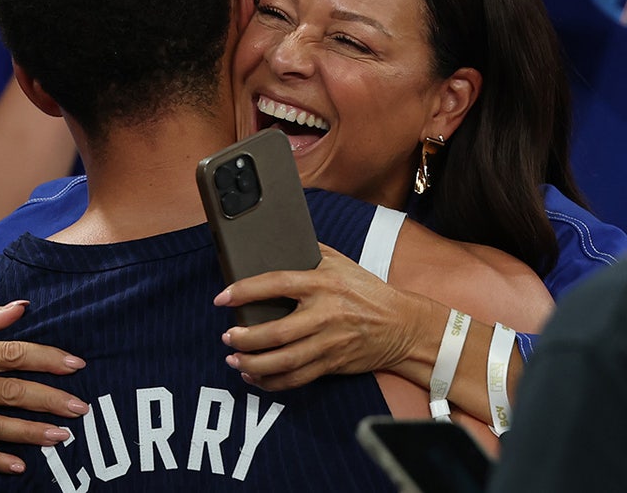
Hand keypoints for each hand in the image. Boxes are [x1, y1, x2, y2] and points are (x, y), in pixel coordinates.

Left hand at [213, 244, 438, 391]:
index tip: (223, 298)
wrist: (403, 324)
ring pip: (284, 361)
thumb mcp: (342, 263)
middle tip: (227, 336)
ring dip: (253, 363)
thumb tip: (277, 243)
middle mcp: (325, 314)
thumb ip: (311, 253)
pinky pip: (297, 379)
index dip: (246, 291)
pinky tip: (254, 376)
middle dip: (245, 338)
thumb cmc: (367, 291)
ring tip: (234, 359)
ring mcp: (329, 342)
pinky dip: (271, 382)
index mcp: (323, 283)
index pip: (277, 284)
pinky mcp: (333, 363)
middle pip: (277, 332)